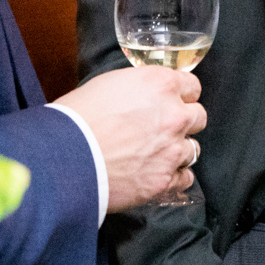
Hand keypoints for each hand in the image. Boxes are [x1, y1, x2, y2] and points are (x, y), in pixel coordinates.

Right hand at [56, 67, 204, 211]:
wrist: (65, 157)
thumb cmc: (77, 117)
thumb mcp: (109, 84)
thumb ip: (139, 88)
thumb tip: (146, 96)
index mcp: (161, 84)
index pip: (192, 86)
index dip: (181, 95)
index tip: (172, 102)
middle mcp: (174, 115)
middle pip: (198, 117)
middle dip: (182, 122)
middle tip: (162, 129)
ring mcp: (172, 149)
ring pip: (193, 149)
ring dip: (177, 150)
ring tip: (154, 154)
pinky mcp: (164, 180)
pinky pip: (185, 177)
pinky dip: (174, 176)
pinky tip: (156, 173)